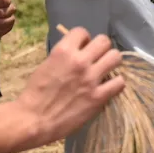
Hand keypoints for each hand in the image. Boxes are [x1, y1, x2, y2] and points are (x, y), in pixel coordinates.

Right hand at [16, 27, 124, 146]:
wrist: (34, 120)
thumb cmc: (36, 93)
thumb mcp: (46, 65)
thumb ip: (64, 56)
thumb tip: (79, 51)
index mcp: (63, 51)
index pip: (82, 32)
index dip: (83, 39)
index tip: (82, 48)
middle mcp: (80, 61)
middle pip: (104, 41)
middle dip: (101, 48)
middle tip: (97, 58)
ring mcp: (91, 79)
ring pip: (115, 57)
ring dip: (111, 62)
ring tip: (106, 69)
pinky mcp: (98, 97)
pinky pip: (120, 82)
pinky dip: (116, 83)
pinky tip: (109, 87)